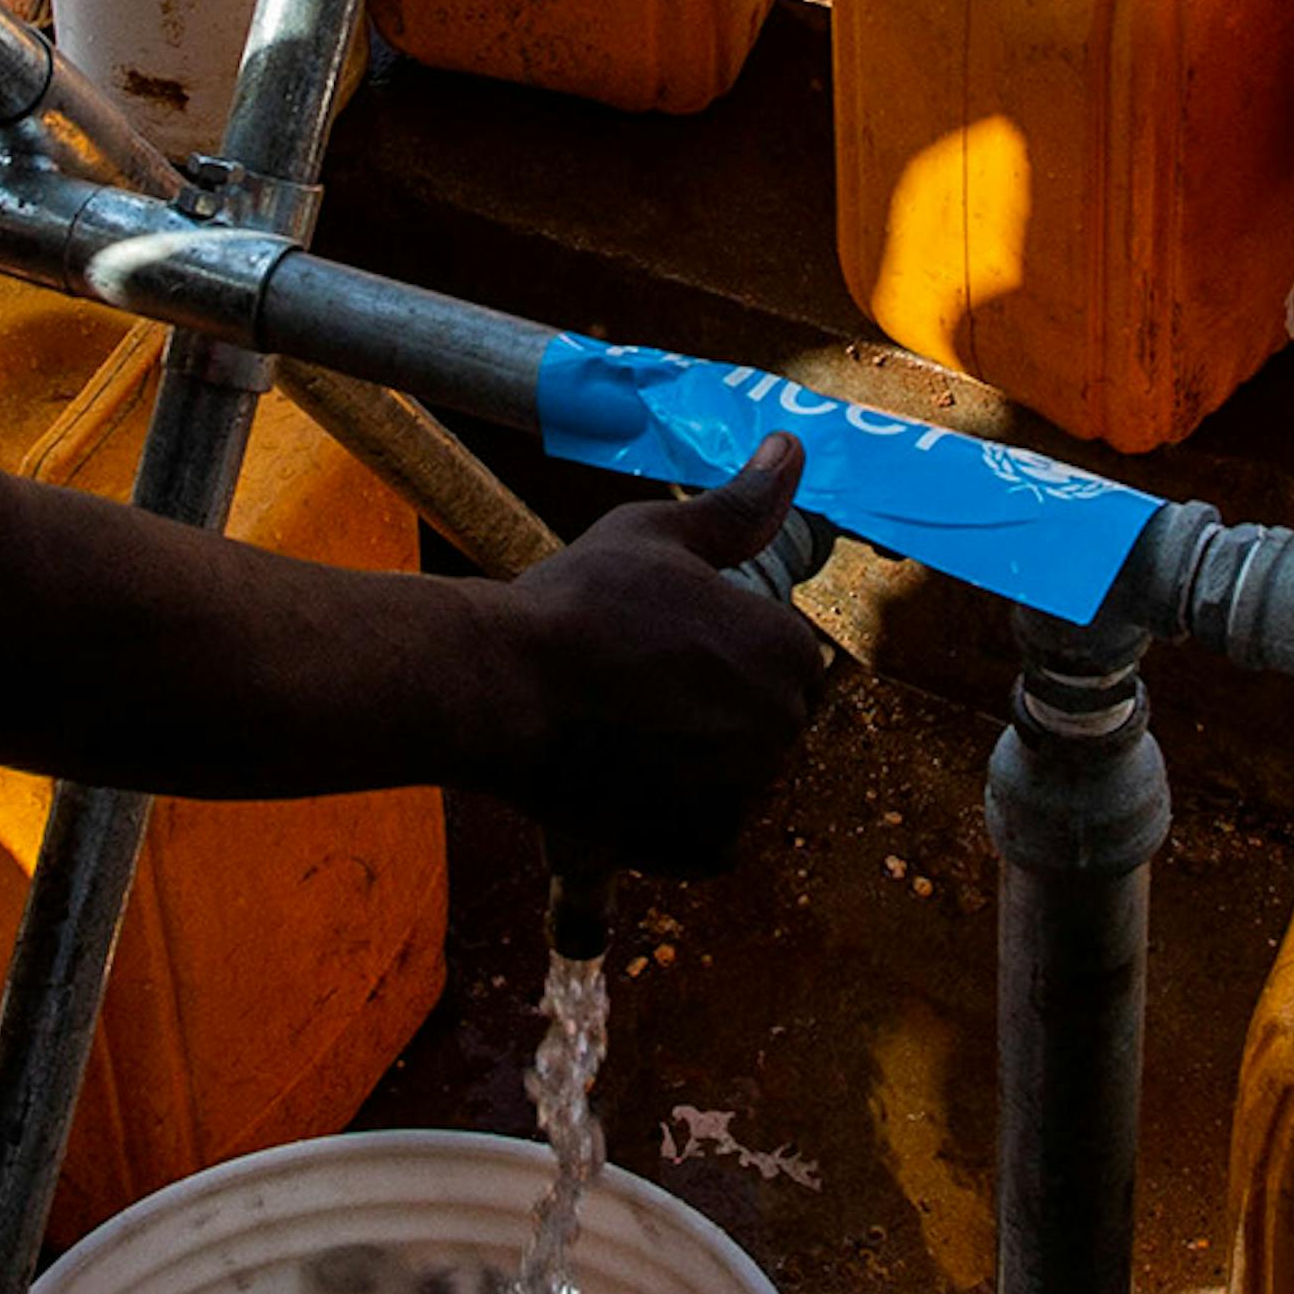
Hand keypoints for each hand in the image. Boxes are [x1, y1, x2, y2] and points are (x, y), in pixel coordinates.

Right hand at [484, 444, 826, 875]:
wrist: (501, 685)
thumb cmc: (578, 602)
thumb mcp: (658, 534)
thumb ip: (739, 505)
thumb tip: (792, 448)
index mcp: (786, 647)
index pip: (781, 658)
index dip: (723, 652)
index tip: (666, 648)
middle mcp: (783, 723)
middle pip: (762, 721)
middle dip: (714, 711)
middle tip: (638, 690)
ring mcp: (747, 790)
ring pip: (735, 778)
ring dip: (694, 763)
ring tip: (623, 732)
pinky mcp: (704, 845)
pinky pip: (708, 833)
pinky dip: (674, 816)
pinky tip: (624, 780)